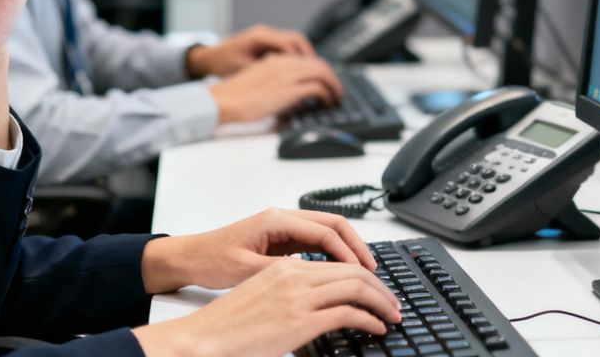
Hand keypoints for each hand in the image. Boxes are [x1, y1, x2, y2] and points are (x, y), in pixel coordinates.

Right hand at [133, 258, 400, 356]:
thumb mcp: (262, 296)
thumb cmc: (228, 324)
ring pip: (357, 287)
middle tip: (393, 302)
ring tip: (392, 314)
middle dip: (380, 286)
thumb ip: (290, 293)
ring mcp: (299, 297)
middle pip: (353, 270)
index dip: (363, 274)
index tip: (376, 288)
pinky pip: (348, 312)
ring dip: (381, 301)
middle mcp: (294, 275)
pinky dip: (370, 318)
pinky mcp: (301, 320)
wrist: (206, 338)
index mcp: (285, 267)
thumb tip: (315, 306)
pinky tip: (377, 327)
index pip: (337, 261)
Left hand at [140, 208, 375, 292]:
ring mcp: (282, 227)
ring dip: (345, 250)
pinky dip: (331, 254)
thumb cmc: (211, 259)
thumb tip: (311, 278)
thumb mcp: (245, 271)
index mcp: (275, 220)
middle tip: (372, 270)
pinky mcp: (280, 238)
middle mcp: (282, 218)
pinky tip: (338, 272)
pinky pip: (314, 242)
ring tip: (362, 273)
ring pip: (326, 232)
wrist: (190, 257)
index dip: (348, 252)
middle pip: (332, 224)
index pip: (325, 231)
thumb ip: (279, 273)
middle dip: (356, 246)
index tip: (363, 271)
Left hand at [187, 24, 315, 77]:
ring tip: (313, 76)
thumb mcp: (243, 70)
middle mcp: (264, 33)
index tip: (313, 74)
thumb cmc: (221, 63)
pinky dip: (295, 59)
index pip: (291, 43)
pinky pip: (286, 48)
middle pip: (297, 40)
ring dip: (305, 59)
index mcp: (260, 37)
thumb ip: (266, 73)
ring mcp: (265, 37)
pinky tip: (299, 73)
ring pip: (294, 44)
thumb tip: (286, 80)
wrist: (207, 59)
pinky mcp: (265, 44)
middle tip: (321, 75)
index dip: (305, 59)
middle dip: (311, 58)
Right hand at [208, 54, 342, 123]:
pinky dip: (327, 94)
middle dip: (332, 76)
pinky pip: (318, 87)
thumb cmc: (235, 96)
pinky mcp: (290, 90)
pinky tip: (327, 102)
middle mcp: (284, 64)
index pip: (306, 60)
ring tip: (336, 96)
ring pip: (322, 72)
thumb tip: (288, 92)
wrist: (225, 100)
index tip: (325, 81)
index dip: (320, 70)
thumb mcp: (258, 80)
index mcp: (276, 60)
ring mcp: (288, 75)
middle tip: (336, 89)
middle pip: (318, 63)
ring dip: (333, 84)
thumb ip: (274, 80)